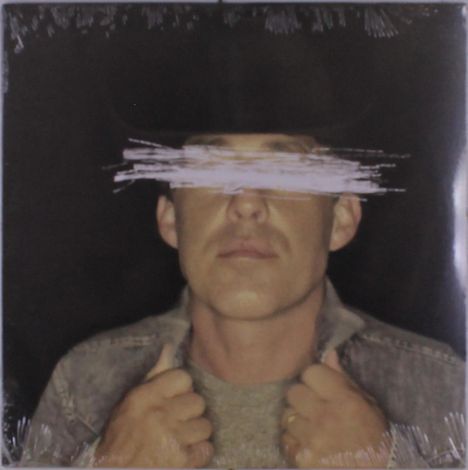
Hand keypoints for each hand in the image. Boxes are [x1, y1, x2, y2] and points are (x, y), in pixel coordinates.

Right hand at [94, 344, 213, 467]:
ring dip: (195, 434)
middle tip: (177, 422)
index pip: (183, 378)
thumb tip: (169, 348)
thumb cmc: (121, 439)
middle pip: (198, 401)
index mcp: (146, 397)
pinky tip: (185, 454)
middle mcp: (161, 414)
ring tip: (181, 439)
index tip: (175, 399)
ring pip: (205, 426)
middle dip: (190, 413)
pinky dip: (198, 454)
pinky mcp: (182, 461)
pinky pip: (206, 449)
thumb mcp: (131, 403)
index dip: (182, 389)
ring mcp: (173, 438)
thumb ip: (154, 376)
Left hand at [281, 350, 389, 467]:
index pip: (310, 372)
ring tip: (311, 428)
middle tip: (313, 408)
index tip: (319, 387)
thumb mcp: (367, 404)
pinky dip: (294, 441)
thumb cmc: (374, 437)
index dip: (313, 378)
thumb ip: (344, 379)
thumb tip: (328, 353)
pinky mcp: (303, 459)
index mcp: (344, 400)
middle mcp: (326, 417)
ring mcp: (312, 440)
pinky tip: (308, 444)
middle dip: (301, 398)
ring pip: (286, 415)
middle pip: (293, 392)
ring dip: (296, 420)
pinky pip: (285, 439)